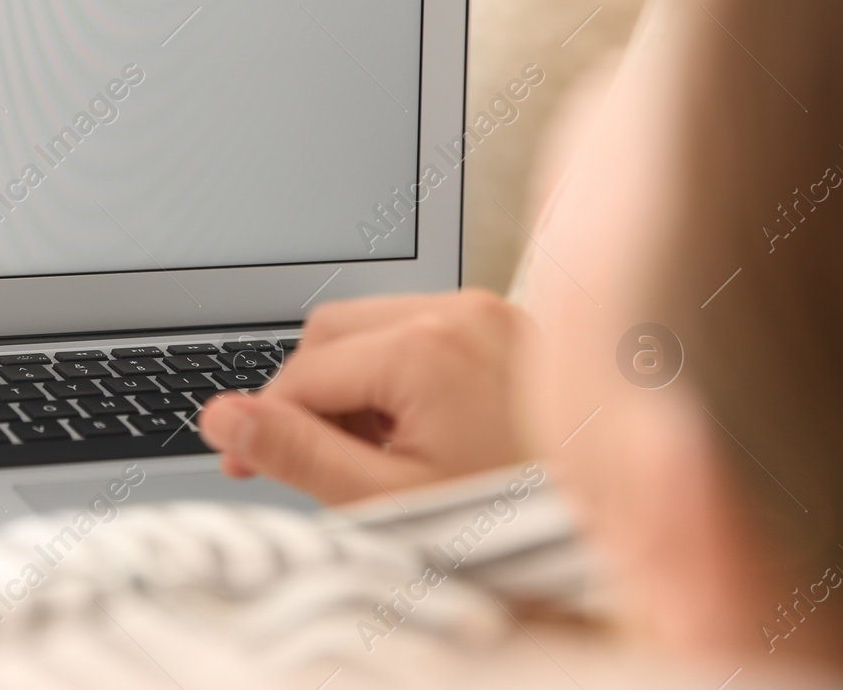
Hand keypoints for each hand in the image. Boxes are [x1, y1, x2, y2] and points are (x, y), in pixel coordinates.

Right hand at [198, 289, 527, 503]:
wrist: (619, 531)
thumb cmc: (513, 521)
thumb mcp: (389, 499)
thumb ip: (297, 453)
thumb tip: (223, 418)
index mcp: (427, 349)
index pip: (302, 372)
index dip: (269, 424)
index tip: (251, 464)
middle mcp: (460, 312)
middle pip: (330, 333)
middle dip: (312, 396)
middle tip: (321, 463)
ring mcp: (488, 314)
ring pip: (370, 327)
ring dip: (354, 383)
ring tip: (380, 453)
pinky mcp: (505, 326)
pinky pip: (419, 330)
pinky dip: (399, 375)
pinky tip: (418, 432)